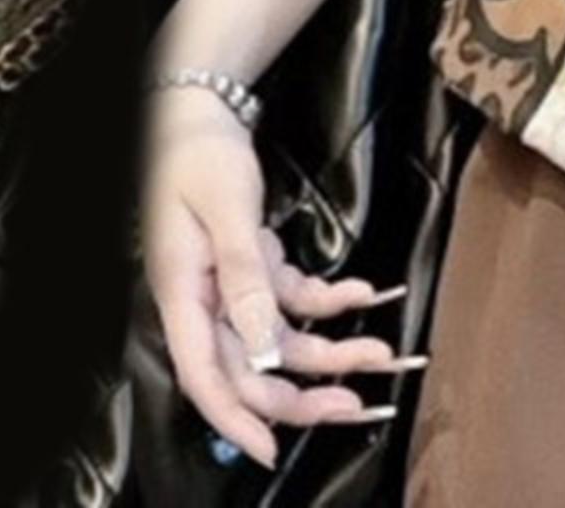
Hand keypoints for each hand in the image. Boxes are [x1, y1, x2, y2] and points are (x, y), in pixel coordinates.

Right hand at [138, 86, 426, 470]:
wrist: (199, 114)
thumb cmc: (199, 157)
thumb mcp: (226, 212)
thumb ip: (245, 277)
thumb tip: (264, 343)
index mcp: (184, 297)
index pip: (206, 377)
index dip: (236, 419)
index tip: (269, 451)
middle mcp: (206, 302)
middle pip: (252, 367)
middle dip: (302, 393)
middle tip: (357, 403)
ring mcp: (231, 286)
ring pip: (281, 339)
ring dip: (329, 349)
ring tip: (380, 353)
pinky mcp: (254, 264)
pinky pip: (295, 297)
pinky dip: (330, 299)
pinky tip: (366, 292)